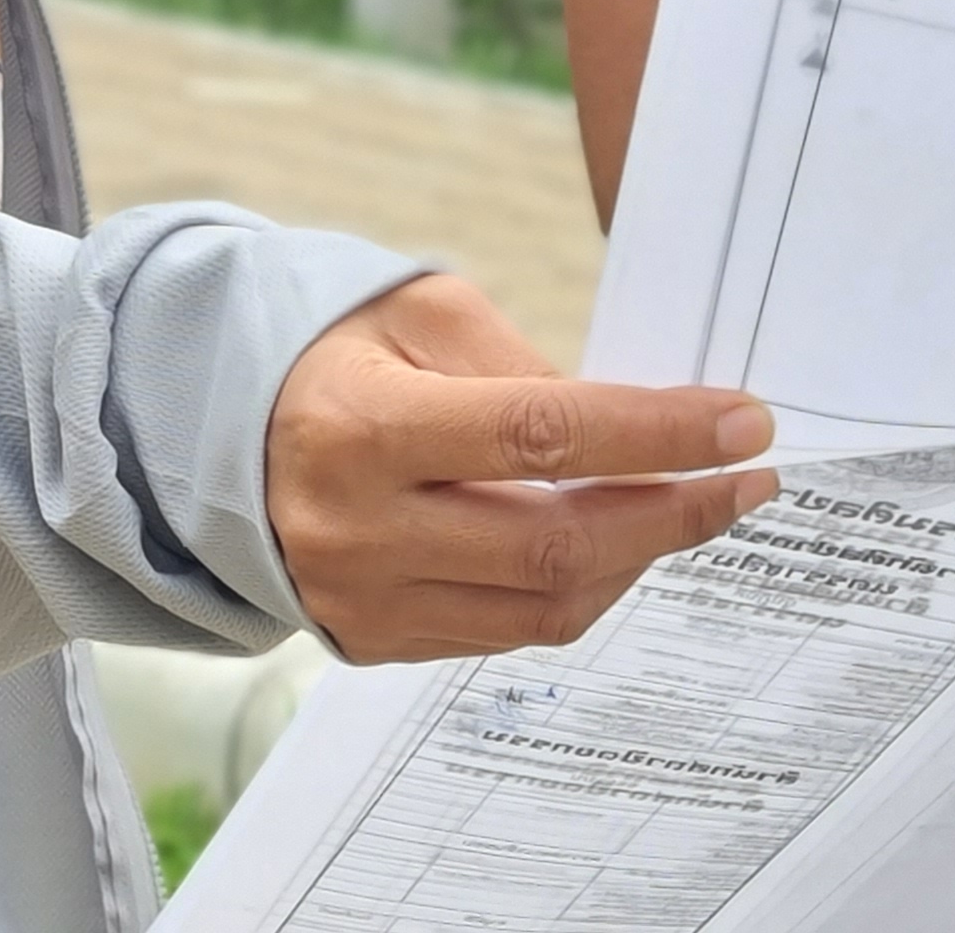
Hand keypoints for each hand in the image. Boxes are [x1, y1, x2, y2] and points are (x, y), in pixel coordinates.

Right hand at [266, 273, 775, 663]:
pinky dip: (576, 590)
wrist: (207, 434)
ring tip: (691, 506)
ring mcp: (363, 602)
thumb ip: (519, 364)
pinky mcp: (373, 643)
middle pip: (553, 545)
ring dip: (639, 560)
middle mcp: (359, 530)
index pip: (539, 436)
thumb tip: (629, 428)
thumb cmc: (329, 352)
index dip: (655, 432)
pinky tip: (613, 544)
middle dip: (674, 513)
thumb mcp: (415, 311)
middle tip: (747, 477)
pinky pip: (505, 635)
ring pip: (543, 610)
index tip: (745, 421)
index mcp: (362, 428)